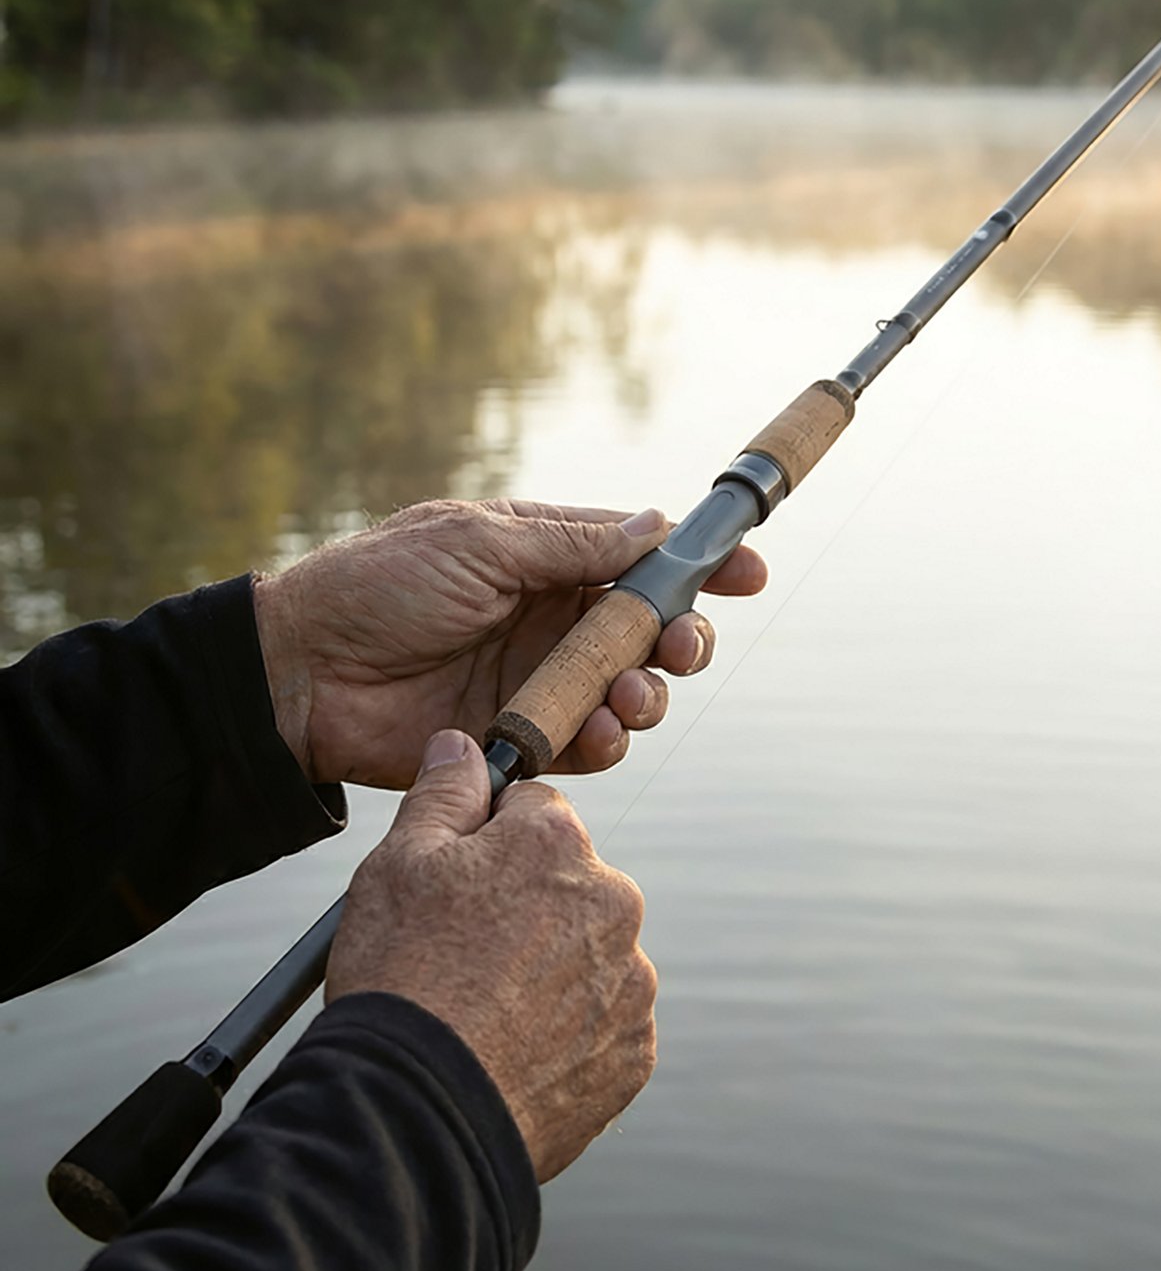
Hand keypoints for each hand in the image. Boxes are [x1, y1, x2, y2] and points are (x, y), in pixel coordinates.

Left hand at [253, 498, 766, 785]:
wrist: (302, 675)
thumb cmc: (381, 587)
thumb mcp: (480, 545)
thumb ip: (571, 545)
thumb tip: (656, 526)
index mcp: (546, 556)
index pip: (641, 557)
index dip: (700, 565)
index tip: (748, 573)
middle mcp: (553, 617)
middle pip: (651, 629)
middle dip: (683, 638)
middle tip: (681, 647)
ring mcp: (540, 678)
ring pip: (632, 690)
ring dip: (649, 694)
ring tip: (630, 697)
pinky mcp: (522, 736)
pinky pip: (589, 743)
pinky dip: (607, 740)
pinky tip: (598, 734)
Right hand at [326, 730, 655, 1180]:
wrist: (414, 1118)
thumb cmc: (400, 980)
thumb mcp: (398, 863)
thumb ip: (444, 792)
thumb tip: (463, 745)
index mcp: (559, 842)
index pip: (535, 814)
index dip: (488, 845)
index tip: (459, 890)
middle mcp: (613, 900)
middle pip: (571, 883)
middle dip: (529, 907)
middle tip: (468, 958)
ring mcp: (631, 979)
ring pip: (590, 953)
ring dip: (553, 971)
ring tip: (488, 1012)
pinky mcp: (635, 1049)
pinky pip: (604, 1021)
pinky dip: (570, 1032)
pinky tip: (516, 1051)